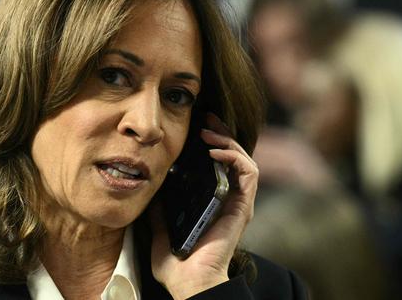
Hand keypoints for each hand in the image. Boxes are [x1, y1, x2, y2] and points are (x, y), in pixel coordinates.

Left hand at [150, 113, 258, 299]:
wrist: (189, 284)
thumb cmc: (177, 266)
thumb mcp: (161, 231)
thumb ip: (160, 212)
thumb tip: (153, 191)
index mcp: (211, 204)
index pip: (217, 165)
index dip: (211, 142)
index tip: (197, 126)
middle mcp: (228, 201)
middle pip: (232, 157)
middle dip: (221, 133)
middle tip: (206, 118)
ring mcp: (238, 203)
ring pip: (244, 160)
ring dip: (228, 141)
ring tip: (208, 132)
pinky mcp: (243, 207)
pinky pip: (248, 174)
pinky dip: (235, 157)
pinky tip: (214, 151)